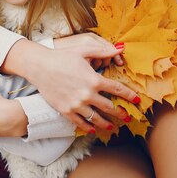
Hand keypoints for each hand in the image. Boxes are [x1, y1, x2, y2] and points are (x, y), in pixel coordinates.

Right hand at [14, 35, 138, 132]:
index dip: (129, 96)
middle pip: (109, 107)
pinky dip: (88, 127)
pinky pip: (80, 122)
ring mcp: (76, 104)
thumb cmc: (62, 56)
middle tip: (128, 117)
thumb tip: (120, 49)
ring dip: (107, 124)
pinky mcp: (66, 110)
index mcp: (94, 80)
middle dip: (121, 113)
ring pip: (96, 118)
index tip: (137, 101)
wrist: (40, 66)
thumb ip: (103, 51)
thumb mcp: (83, 50)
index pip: (117, 89)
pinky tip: (93, 129)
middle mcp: (87, 94)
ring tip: (112, 126)